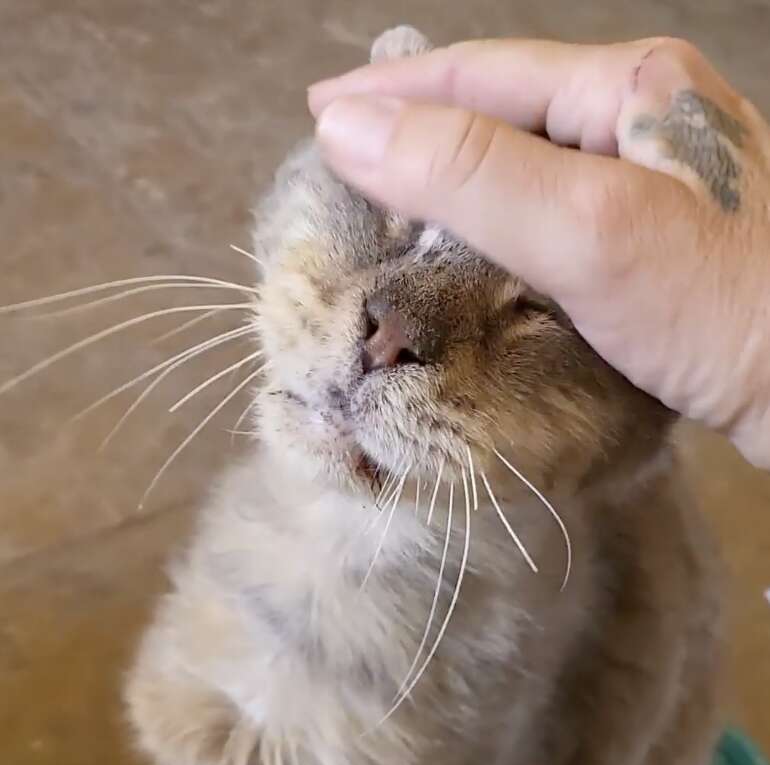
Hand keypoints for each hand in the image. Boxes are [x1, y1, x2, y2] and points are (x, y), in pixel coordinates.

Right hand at [309, 37, 769, 469]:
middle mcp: (645, 123)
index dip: (394, 92)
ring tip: (389, 203)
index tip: (318, 113)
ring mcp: (654, 185)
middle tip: (344, 157)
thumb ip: (468, 174)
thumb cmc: (725, 308)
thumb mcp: (587, 227)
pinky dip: (495, 232)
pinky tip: (469, 253)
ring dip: (452, 183)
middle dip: (417, 131)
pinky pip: (552, 220)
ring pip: (526, 168)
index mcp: (631, 89)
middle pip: (502, 114)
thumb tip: (347, 126)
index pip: (482, 73)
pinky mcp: (659, 248)